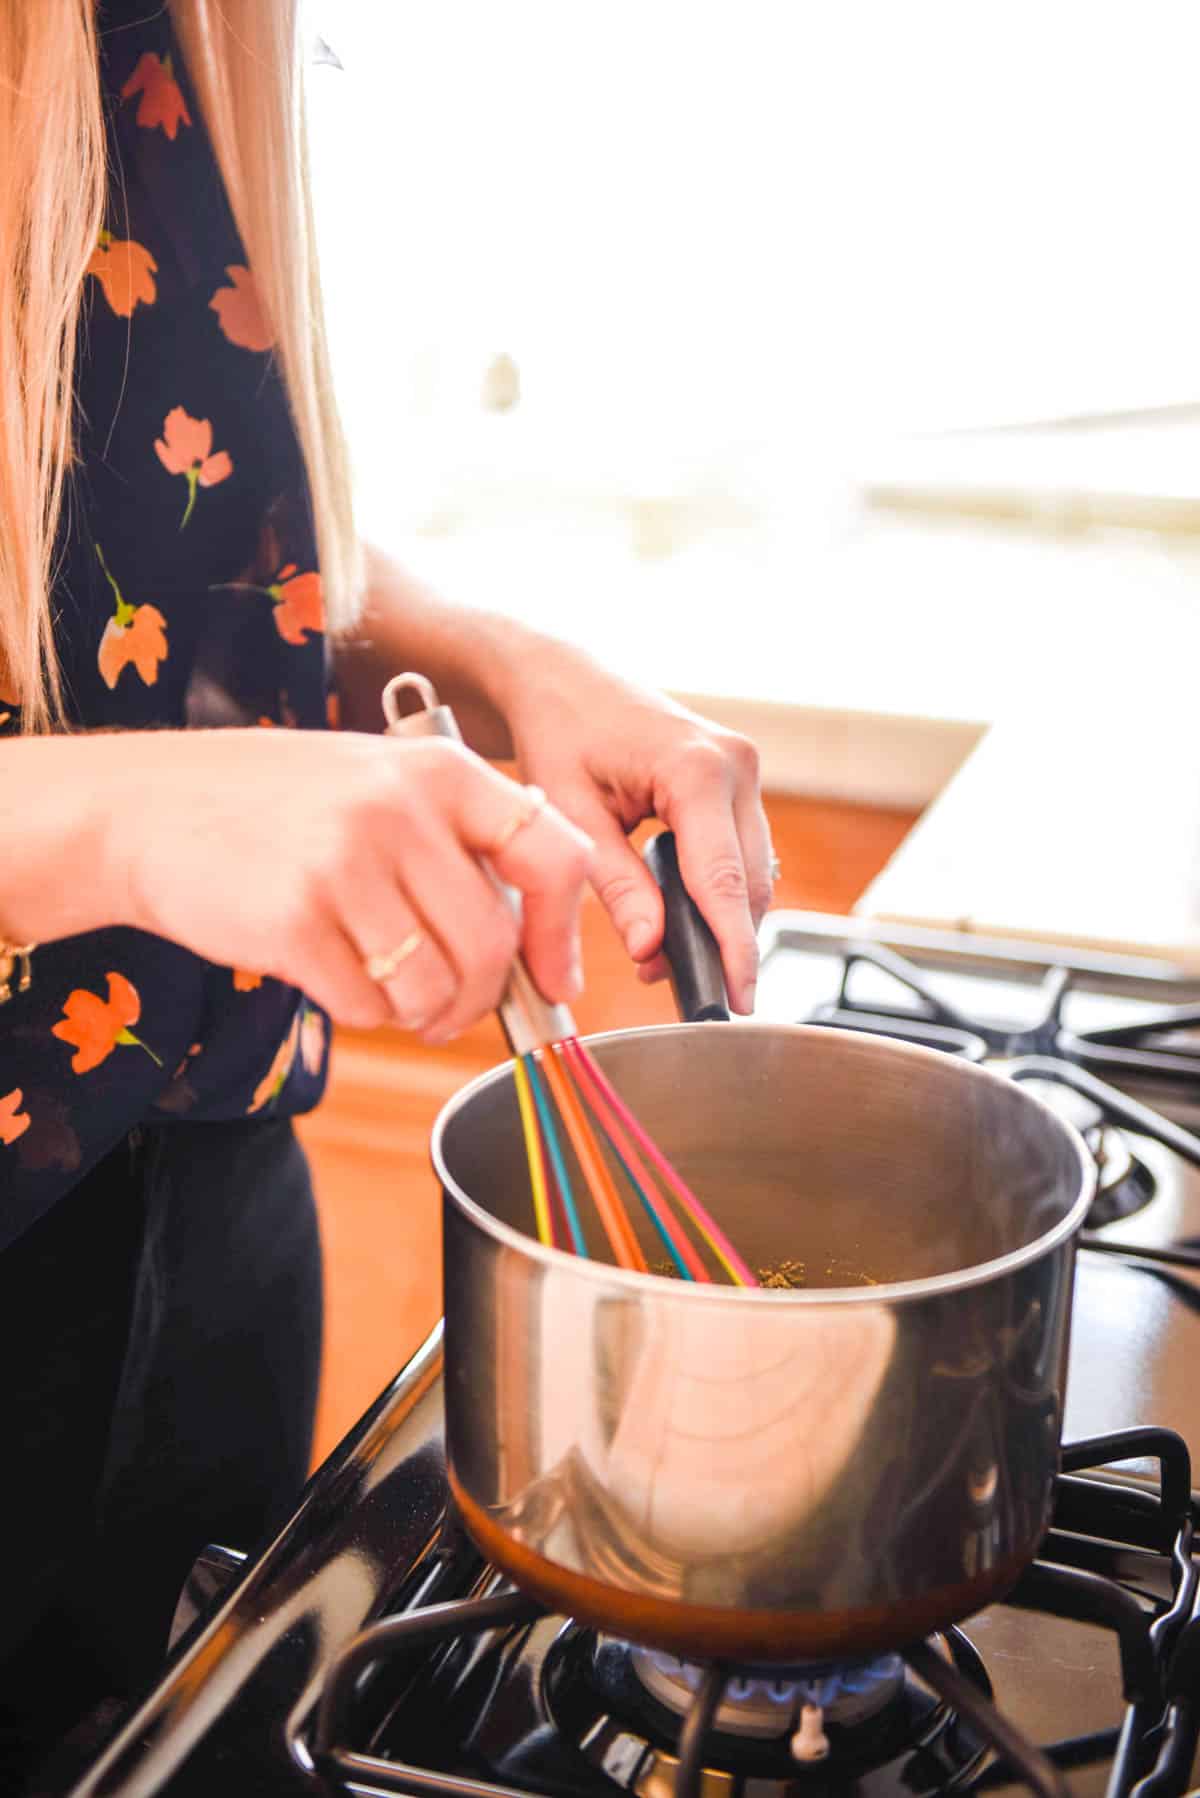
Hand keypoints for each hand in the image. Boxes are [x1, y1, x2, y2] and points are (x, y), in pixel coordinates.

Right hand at [113, 728, 591, 1038]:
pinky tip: (327, 972)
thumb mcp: (379, 781)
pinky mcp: (294, 921)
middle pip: (492, 945)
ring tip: (383, 988)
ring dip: (418, 1012)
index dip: (562, 932)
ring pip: (433, 987)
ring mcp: (345, 863)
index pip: (553, 854)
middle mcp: (399, 809)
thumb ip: (457, 838)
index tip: (556, 979)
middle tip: (449, 1010)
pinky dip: (358, 1009)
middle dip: (480, 999)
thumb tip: (541, 938)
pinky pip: (365, 1004)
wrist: (143, 808)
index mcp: (439, 768)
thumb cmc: (276, 805)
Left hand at [500, 643, 771, 1012]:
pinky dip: (715, 890)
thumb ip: (615, 885)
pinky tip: (673, 912)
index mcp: (696, 769)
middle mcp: (735, 764)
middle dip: (720, 941)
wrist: (564, 680)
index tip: (737, 1000)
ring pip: (752, 872)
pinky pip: (740, 851)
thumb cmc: (558, 734)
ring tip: (658, 952)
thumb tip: (650, 950)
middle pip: (749, 882)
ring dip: (717, 919)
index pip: (724, 880)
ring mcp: (744, 769)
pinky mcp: (738, 779)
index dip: (732, 948)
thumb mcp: (572, 814)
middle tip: (668, 982)